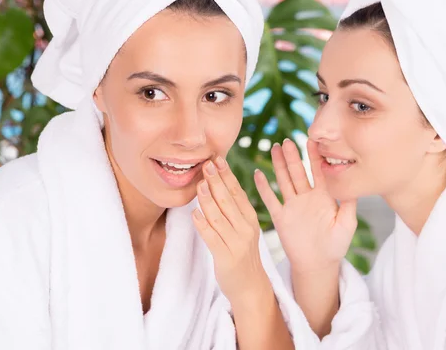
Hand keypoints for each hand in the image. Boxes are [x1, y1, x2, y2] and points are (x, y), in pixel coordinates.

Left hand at [192, 156, 270, 304]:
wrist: (250, 286)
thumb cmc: (242, 254)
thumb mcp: (243, 229)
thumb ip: (233, 209)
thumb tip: (219, 184)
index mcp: (250, 219)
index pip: (237, 192)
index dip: (227, 175)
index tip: (217, 159)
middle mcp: (245, 228)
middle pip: (228, 200)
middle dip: (217, 181)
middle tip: (206, 163)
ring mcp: (236, 242)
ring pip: (219, 216)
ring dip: (208, 199)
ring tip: (200, 184)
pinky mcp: (225, 256)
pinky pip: (212, 237)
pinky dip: (203, 224)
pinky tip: (194, 213)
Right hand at [254, 138, 357, 274]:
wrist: (318, 264)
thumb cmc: (336, 246)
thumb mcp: (346, 224)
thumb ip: (348, 204)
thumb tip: (351, 185)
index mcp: (323, 197)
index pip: (318, 172)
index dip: (315, 156)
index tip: (312, 140)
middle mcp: (307, 197)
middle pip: (298, 172)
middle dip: (293, 156)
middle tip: (287, 141)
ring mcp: (292, 206)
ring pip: (284, 180)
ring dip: (279, 165)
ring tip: (274, 148)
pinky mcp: (281, 217)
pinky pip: (271, 200)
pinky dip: (264, 188)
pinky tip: (258, 174)